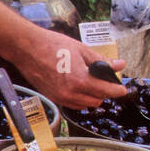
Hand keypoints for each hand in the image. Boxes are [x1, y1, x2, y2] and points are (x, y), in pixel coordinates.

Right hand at [10, 28, 130, 109]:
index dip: (117, 90)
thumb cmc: (52, 45)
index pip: (106, 91)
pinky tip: (79, 85)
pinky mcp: (53, 98)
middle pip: (97, 100)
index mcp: (79, 80)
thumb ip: (101, 61)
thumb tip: (118, 65)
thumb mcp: (81, 50)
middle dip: (104, 91)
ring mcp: (60, 97)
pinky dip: (81, 98)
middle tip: (105, 79)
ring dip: (92, 96)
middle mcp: (70, 93)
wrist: (27, 49)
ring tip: (91, 81)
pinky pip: (74, 104)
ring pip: (86, 104)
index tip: (122, 89)